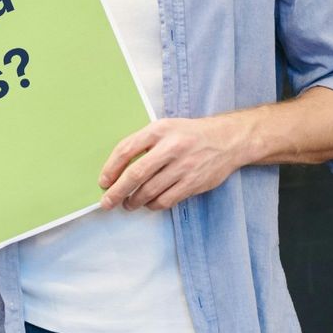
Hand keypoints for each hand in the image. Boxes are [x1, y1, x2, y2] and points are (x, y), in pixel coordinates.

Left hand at [98, 115, 245, 211]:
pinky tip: (148, 204)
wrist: (228, 140)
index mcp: (159, 130)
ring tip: (128, 204)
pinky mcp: (193, 183)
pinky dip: (153, 205)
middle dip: (117, 191)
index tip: (104, 181)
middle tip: (108, 201)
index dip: (111, 168)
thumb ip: (143, 144)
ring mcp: (183, 166)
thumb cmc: (190, 135)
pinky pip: (166, 200)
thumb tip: (117, 169)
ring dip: (134, 201)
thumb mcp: (165, 128)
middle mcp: (171, 147)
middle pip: (135, 174)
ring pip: (149, 191)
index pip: (126, 149)